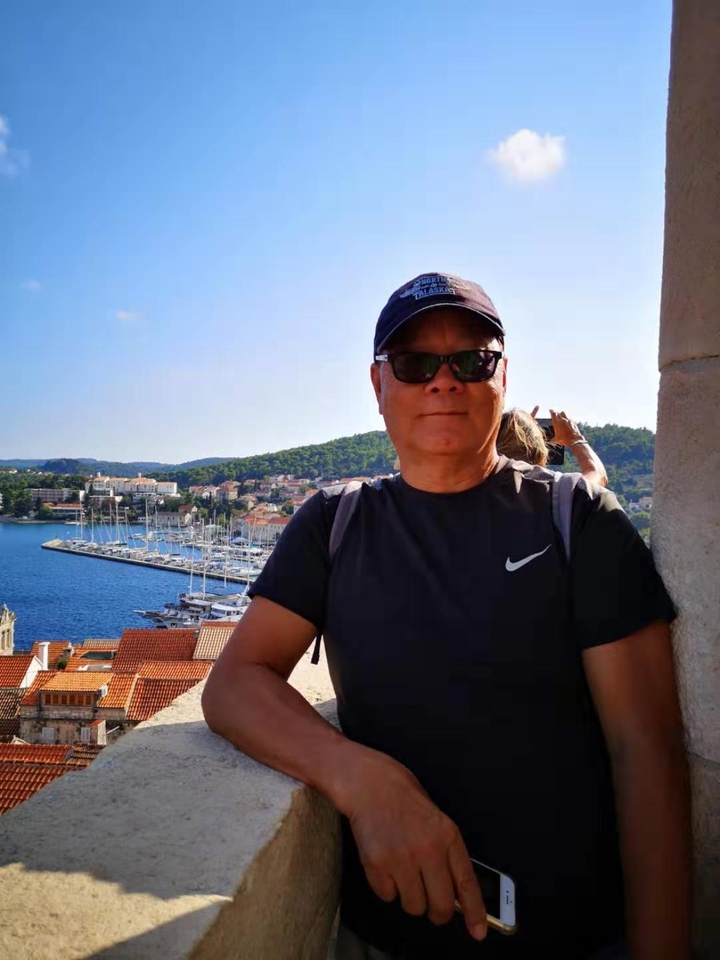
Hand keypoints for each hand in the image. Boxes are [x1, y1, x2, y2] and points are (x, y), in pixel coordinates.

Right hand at [336, 749, 486, 939]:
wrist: (369, 782)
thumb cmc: (403, 797)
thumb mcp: (436, 820)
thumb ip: (446, 853)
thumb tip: (454, 891)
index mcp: (448, 836)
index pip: (466, 883)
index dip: (474, 912)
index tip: (478, 931)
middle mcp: (428, 850)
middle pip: (440, 906)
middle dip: (436, 912)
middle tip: (430, 903)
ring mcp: (401, 859)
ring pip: (413, 906)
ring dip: (409, 897)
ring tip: (402, 872)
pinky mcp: (377, 865)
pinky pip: (387, 896)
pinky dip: (386, 887)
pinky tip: (385, 864)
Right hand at [549, 409, 583, 447]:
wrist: (573, 440)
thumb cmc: (564, 440)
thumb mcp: (557, 440)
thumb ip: (553, 439)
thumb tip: (551, 441)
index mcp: (556, 423)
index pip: (553, 413)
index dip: (551, 411)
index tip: (550, 410)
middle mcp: (562, 420)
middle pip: (558, 412)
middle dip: (556, 413)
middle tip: (555, 413)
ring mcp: (568, 420)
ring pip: (563, 413)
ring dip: (561, 414)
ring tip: (561, 416)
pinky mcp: (572, 422)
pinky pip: (569, 418)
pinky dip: (567, 419)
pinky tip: (567, 422)